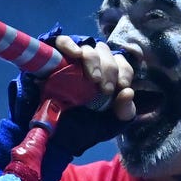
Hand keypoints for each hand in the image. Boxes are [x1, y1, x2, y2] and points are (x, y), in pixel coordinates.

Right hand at [0, 29, 136, 180]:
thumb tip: (128, 92)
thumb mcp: (109, 124)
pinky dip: (69, 45)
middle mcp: (92, 65)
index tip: (121, 87)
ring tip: (93, 79)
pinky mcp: (53, 58)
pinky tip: (75, 54)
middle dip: (109, 69)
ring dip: (93, 60)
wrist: (53, 138)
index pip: (121, 63)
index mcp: (107, 77)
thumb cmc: (83, 129)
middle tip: (104, 89)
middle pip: (106, 52)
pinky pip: (62, 42)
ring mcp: (72, 60)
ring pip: (89, 47)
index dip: (124, 72)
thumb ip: (124, 111)